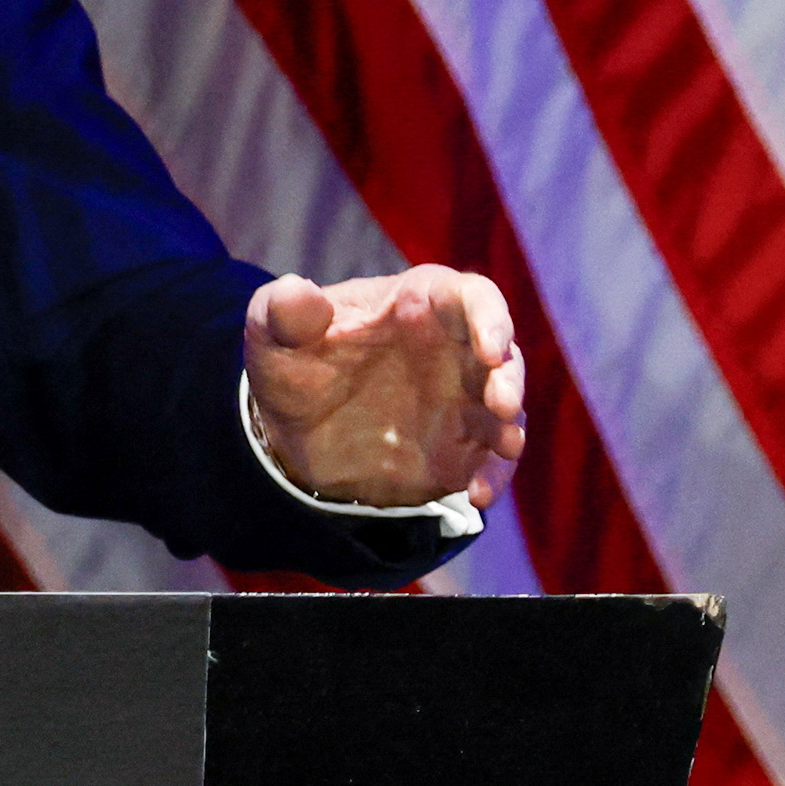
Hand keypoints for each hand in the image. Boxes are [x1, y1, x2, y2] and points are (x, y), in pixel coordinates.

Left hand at [243, 265, 527, 512]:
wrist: (293, 431)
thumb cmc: (292, 361)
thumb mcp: (273, 332)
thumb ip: (283, 310)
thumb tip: (298, 291)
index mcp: (415, 305)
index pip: (467, 296)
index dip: (489, 316)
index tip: (491, 346)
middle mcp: (452, 350)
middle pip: (502, 353)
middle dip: (509, 376)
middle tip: (502, 402)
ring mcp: (461, 401)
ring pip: (507, 409)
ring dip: (512, 426)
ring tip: (505, 446)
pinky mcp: (461, 448)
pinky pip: (490, 460)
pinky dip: (492, 475)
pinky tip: (476, 494)